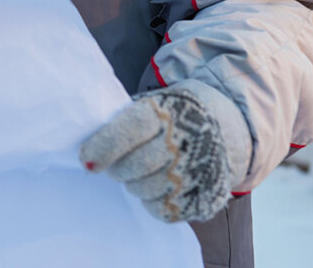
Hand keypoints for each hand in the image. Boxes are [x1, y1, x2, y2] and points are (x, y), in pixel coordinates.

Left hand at [79, 79, 251, 222]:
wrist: (224, 126)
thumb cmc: (174, 114)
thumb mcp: (153, 102)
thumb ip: (124, 119)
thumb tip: (89, 140)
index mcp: (167, 111)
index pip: (129, 131)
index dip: (104, 147)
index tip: (87, 160)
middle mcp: (186, 142)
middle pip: (134, 167)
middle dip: (117, 169)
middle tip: (113, 165)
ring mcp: (198, 172)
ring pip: (145, 190)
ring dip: (134, 184)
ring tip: (140, 171)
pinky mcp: (206, 197)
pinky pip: (163, 210)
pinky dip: (153, 201)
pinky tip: (159, 185)